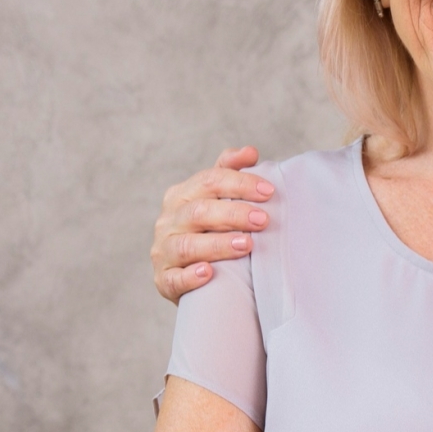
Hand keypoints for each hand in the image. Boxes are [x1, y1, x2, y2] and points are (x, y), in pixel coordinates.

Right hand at [152, 146, 274, 302]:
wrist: (193, 275)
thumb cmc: (210, 230)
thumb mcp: (217, 199)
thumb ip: (230, 173)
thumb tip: (250, 151)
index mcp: (182, 195)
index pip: (209, 181)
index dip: (239, 183)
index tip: (269, 191)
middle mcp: (168, 220)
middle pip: (199, 211)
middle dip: (234, 214)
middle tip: (263, 220)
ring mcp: (163, 251)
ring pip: (187, 245)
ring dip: (217, 244)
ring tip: (246, 245)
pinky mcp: (164, 280)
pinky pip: (174, 278)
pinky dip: (190, 276)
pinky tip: (209, 273)